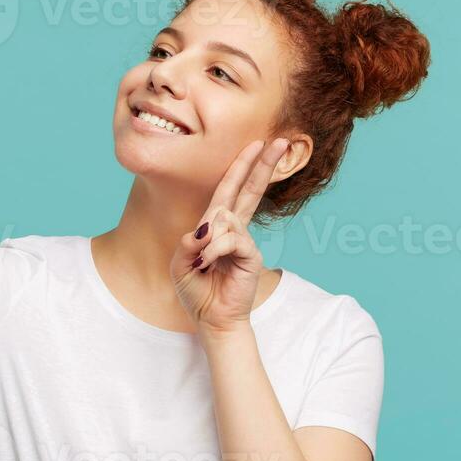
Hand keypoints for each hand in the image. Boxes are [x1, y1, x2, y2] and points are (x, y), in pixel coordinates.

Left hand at [172, 138, 288, 337]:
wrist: (211, 319)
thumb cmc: (197, 291)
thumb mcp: (180, 263)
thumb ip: (188, 242)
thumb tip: (206, 227)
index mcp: (218, 227)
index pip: (231, 190)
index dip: (243, 166)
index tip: (257, 144)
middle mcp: (235, 229)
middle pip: (250, 190)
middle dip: (262, 165)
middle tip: (279, 141)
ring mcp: (245, 241)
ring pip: (225, 219)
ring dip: (208, 241)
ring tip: (203, 263)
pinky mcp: (251, 255)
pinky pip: (231, 239)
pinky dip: (215, 249)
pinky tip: (209, 263)